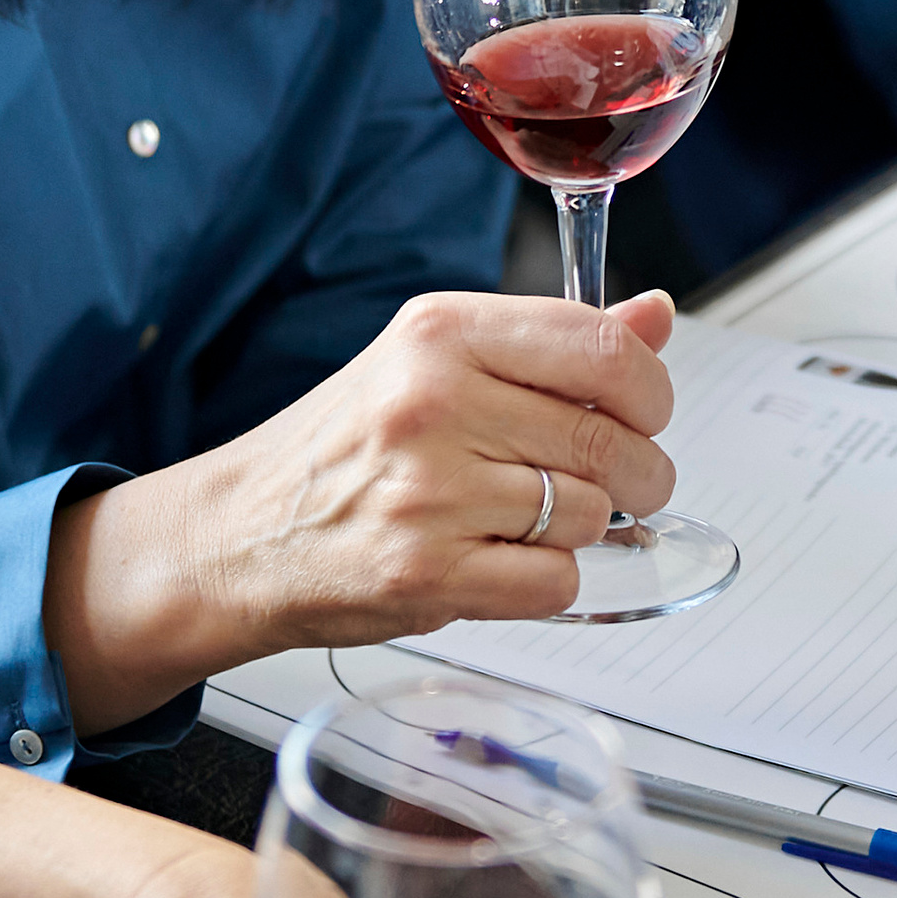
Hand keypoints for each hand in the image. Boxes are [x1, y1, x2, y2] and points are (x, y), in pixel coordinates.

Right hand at [48, 291, 679, 722]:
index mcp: (441, 331)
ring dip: (582, 528)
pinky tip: (503, 561)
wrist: (241, 534)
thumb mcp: (436, 361)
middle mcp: (433, 402)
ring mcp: (428, 492)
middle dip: (639, 473)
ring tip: (526, 519)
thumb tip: (655, 314)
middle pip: (611, 439)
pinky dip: (548, 581)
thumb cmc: (346, 444)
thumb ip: (552, 341)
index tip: (645, 411)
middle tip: (620, 481)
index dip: (651, 390)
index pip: (604, 349)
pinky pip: (555, 583)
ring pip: (589, 515)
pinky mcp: (425, 575)